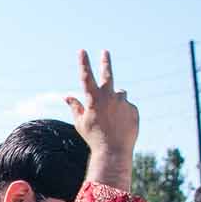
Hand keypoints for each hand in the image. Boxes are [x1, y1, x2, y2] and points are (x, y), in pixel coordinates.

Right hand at [65, 50, 139, 173]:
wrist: (113, 151)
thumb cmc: (93, 137)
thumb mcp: (80, 122)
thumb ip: (75, 106)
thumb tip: (67, 95)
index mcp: (94, 99)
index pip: (87, 76)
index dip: (84, 63)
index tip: (82, 50)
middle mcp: (109, 97)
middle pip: (108, 74)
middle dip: (105, 62)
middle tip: (105, 52)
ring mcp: (123, 102)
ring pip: (119, 94)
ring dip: (115, 99)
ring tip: (111, 117)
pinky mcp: (133, 109)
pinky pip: (127, 107)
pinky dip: (123, 113)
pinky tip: (119, 126)